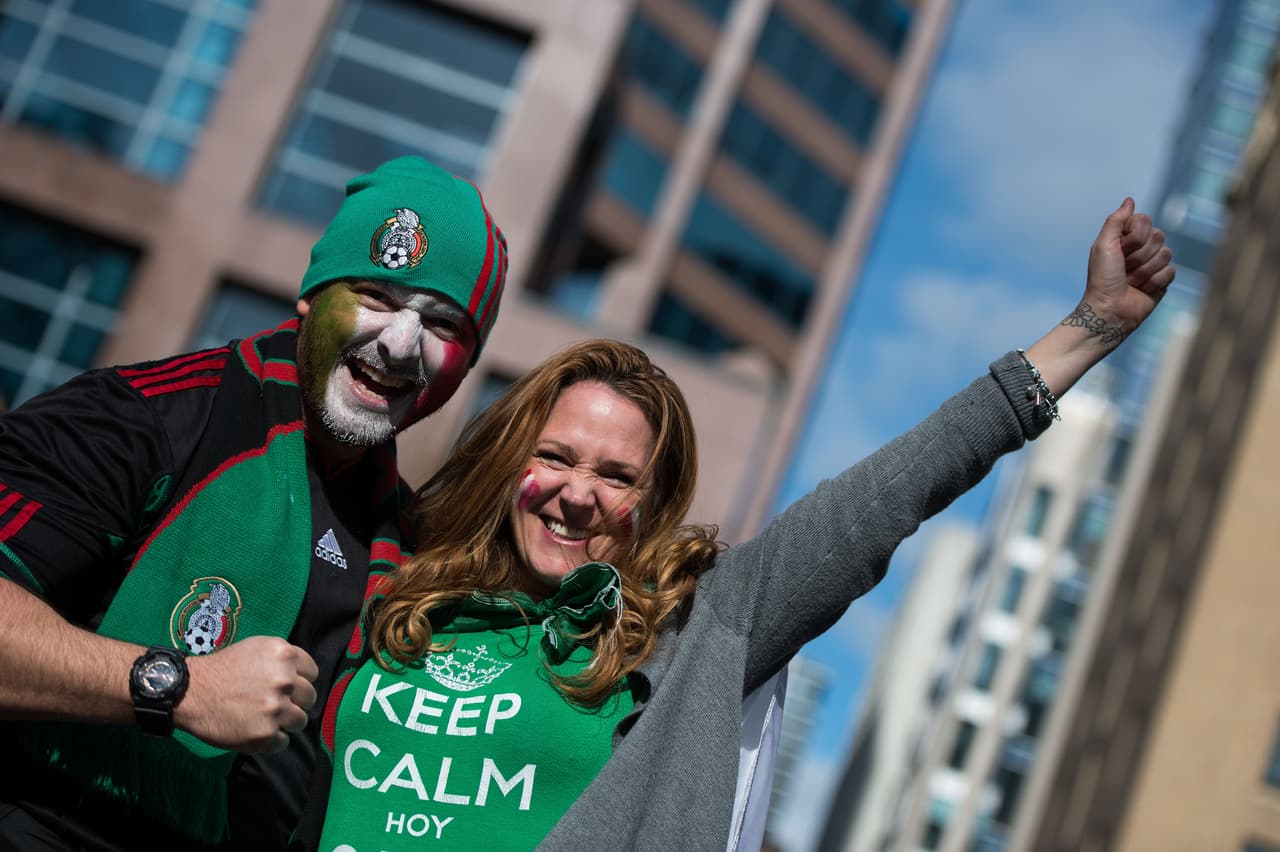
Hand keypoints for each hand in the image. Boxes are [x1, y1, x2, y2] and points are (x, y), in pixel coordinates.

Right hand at [177, 635, 318, 752]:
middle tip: (274, 704)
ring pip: (300, 721)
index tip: (287, 687)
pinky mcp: (266, 733)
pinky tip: (254, 730)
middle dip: (295, 702)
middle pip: (309, 698)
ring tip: (264, 719)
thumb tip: (302, 677)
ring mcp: (276, 708)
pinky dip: (271, 740)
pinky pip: (283, 742)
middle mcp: (285, 680)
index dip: (300, 681)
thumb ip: (283, 661)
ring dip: (285, 723)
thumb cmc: (223, 669)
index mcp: (284, 655)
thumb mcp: (256, 649)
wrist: (190, 692)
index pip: (312, 673)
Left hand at [1078, 197, 1176, 346]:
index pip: (1145, 221)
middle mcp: (1141, 249)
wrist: (1109, 309)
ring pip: (1166, 254)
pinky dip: (1154, 282)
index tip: (1119, 250)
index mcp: (1126, 238)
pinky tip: (1142, 290)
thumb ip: (1116, 221)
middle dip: (1139, 255)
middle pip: (1158, 236)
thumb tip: (1130, 200)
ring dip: (1145, 271)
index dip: (1134, 237)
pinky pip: (1171, 271)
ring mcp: (1153, 264)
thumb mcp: (1103, 245)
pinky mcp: (1163, 280)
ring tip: (1131, 281)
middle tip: (1124, 268)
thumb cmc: (1102, 278)